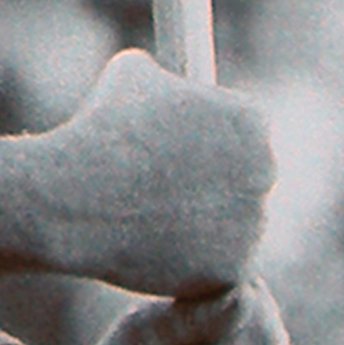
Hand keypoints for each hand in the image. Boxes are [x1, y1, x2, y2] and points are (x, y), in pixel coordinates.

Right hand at [25, 48, 275, 293]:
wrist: (78, 195)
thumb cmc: (103, 126)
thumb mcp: (132, 72)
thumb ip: (162, 76)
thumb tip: (159, 76)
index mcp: (252, 120)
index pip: (243, 127)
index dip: (210, 133)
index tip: (184, 143)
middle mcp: (265, 173)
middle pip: (245, 176)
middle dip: (215, 179)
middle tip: (170, 181)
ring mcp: (252, 227)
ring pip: (229, 223)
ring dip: (203, 220)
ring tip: (150, 212)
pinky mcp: (231, 272)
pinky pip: (212, 264)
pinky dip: (189, 259)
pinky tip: (153, 243)